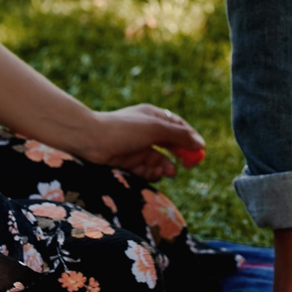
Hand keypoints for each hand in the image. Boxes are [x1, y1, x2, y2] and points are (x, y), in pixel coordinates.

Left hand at [56, 104, 204, 180]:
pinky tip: (154, 175)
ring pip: (159, 159)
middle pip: (170, 144)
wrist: (91, 140)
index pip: (178, 125)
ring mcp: (137, 146)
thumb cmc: (124, 129)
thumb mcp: (156, 129)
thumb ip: (179, 136)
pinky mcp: (128, 161)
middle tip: (189, 165)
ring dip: (166, 166)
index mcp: (153, 116)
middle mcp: (146, 130)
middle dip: (180, 155)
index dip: (190, 137)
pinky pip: (146, 170)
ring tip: (168, 172)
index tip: (200, 150)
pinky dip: (152, 174)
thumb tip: (200, 143)